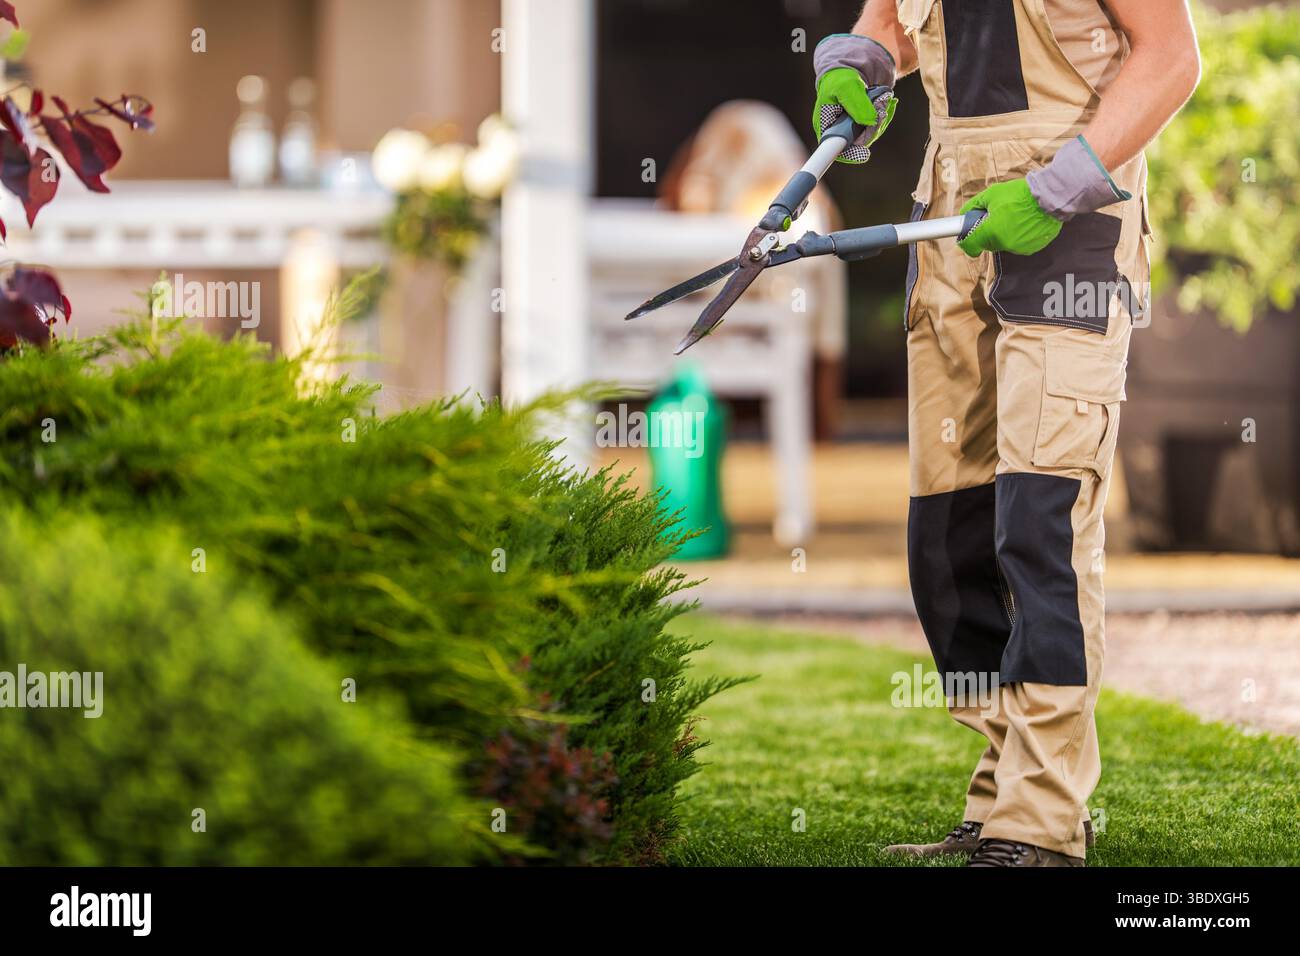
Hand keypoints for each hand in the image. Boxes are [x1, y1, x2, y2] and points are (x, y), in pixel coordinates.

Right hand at [811, 34, 896, 163]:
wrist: (849, 67)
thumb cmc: (840, 75)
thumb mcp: (847, 85)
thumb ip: (857, 104)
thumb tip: (870, 122)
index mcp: (825, 125)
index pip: (834, 150)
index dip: (850, 154)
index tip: (864, 152)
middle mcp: (837, 131)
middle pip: (857, 144)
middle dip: (873, 127)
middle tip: (881, 107)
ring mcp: (851, 130)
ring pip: (870, 135)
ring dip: (881, 118)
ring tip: (884, 98)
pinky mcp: (862, 125)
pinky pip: (876, 127)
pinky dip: (884, 115)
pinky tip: (887, 101)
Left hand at [957, 179, 1062, 257]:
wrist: (1049, 196)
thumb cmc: (1020, 194)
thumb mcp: (992, 194)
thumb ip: (974, 206)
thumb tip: (964, 214)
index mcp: (991, 232)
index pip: (970, 246)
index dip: (966, 241)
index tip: (967, 237)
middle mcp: (1004, 244)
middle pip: (987, 244)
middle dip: (987, 232)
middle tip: (995, 217)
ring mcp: (1018, 248)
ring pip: (1003, 244)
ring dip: (1003, 234)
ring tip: (1013, 216)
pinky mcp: (1031, 248)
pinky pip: (1018, 245)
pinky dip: (1018, 236)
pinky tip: (1024, 222)